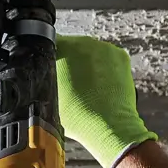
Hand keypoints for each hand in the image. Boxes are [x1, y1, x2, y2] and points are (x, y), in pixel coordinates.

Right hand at [56, 35, 157, 167]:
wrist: (109, 126)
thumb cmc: (79, 115)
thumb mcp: (49, 96)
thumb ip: (45, 78)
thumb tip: (45, 71)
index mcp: (63, 48)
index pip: (50, 44)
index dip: (48, 57)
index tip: (49, 67)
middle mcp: (85, 42)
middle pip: (72, 47)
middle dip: (69, 61)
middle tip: (67, 80)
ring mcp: (105, 48)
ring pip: (91, 52)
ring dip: (87, 64)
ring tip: (86, 86)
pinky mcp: (121, 56)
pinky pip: (107, 58)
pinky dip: (103, 68)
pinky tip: (99, 85)